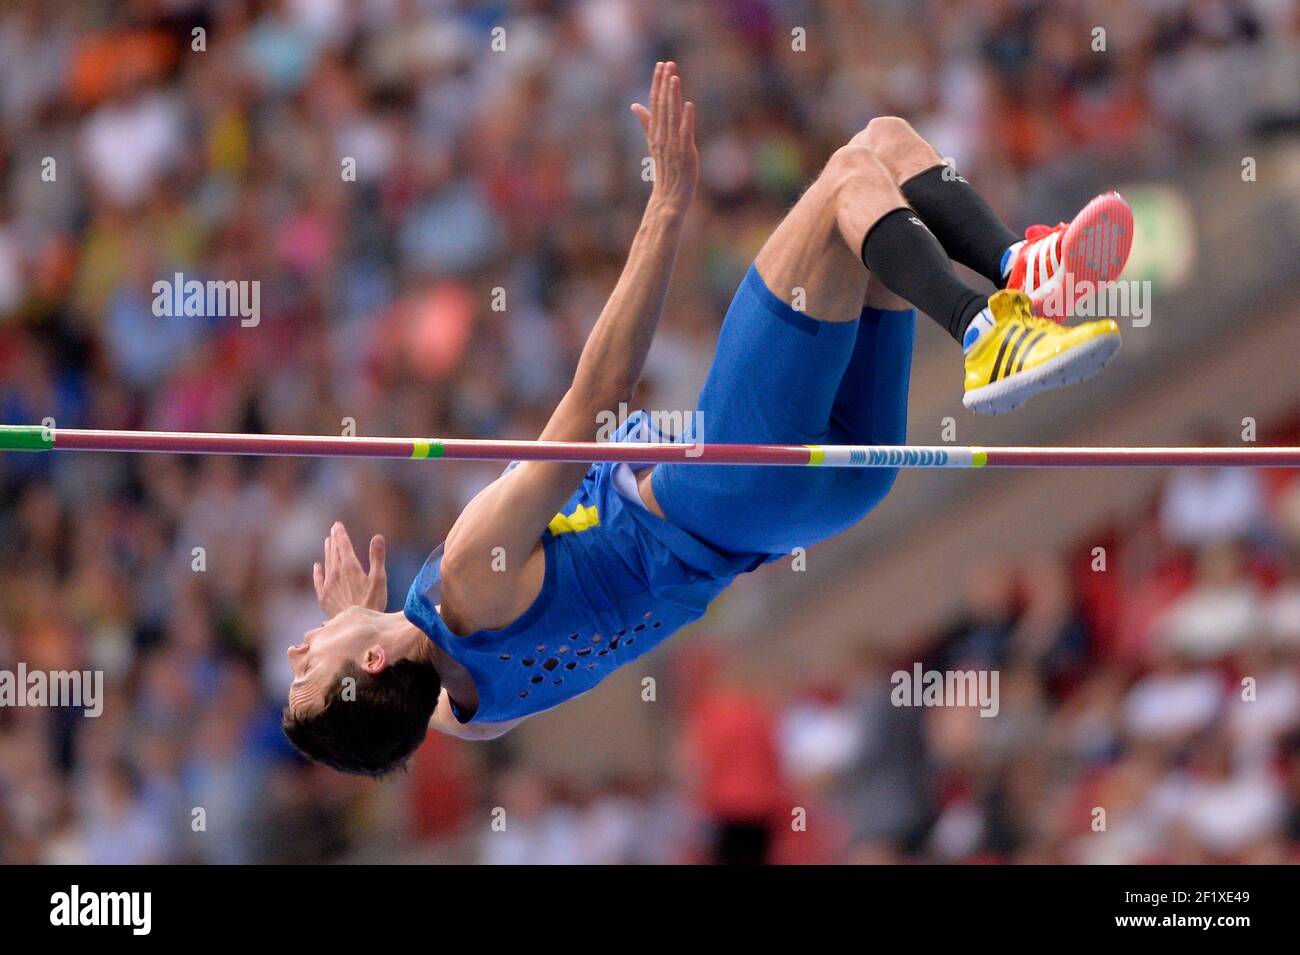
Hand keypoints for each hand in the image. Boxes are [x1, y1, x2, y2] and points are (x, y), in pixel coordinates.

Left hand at [313, 522, 386, 616]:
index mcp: (350, 567)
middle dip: (334, 540)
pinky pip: (318, 580)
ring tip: (327, 541)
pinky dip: (317, 571)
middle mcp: (336, 573)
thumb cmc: (372, 603)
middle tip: (333, 530)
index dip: (340, 534)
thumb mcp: (379, 579)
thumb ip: (377, 557)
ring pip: (326, 563)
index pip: (343, 545)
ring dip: (327, 551)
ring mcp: (328, 585)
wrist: (355, 626)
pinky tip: (317, 566)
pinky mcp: (323, 597)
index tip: (337, 525)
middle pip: (333, 552)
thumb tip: (377, 536)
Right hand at [631, 61, 697, 215]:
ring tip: (674, 77)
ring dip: (673, 96)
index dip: (657, 83)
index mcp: (654, 133)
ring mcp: (673, 145)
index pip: (654, 103)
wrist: (669, 197)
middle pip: (662, 106)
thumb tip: (635, 105)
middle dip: (664, 84)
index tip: (660, 65)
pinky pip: (685, 134)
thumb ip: (646, 123)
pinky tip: (689, 105)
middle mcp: (662, 137)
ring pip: (672, 116)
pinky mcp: (685, 153)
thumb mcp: (654, 143)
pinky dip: (686, 119)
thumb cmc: (664, 170)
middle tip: (666, 63)